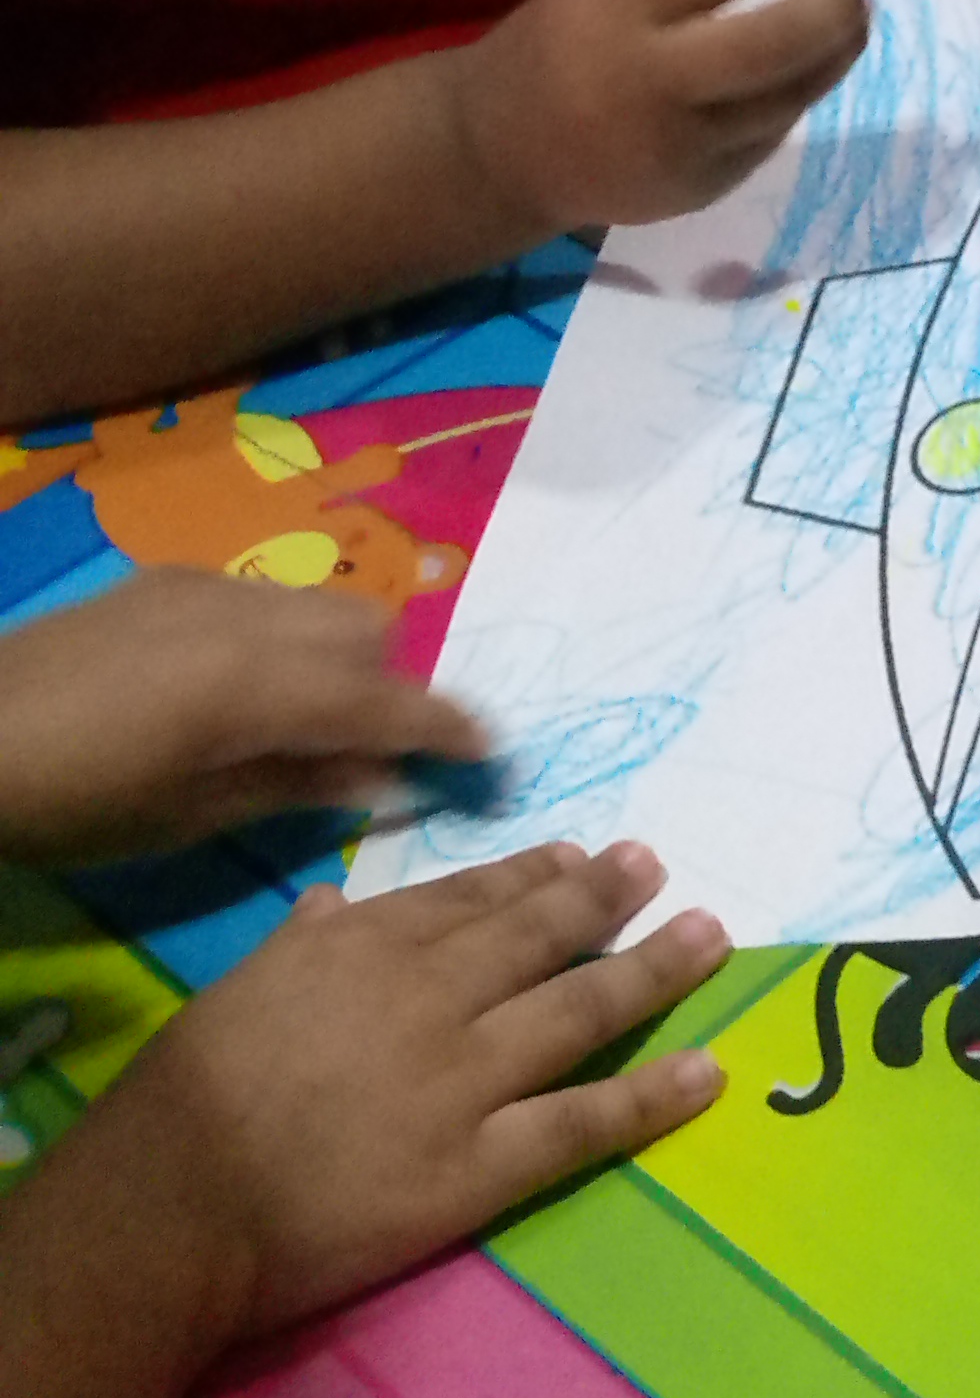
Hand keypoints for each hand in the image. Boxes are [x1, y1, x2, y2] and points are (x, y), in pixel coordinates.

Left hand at [0, 570, 490, 862]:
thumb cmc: (70, 803)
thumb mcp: (185, 817)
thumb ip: (295, 785)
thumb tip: (384, 777)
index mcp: (259, 687)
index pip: (390, 703)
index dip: (450, 731)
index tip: (493, 757)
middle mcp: (251, 617)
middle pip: (373, 632)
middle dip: (393, 686)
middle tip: (370, 753)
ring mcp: (208, 588)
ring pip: (324, 604)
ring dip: (344, 655)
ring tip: (304, 719)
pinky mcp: (168, 579)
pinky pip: (267, 597)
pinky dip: (287, 635)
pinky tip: (235, 687)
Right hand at [82, 839, 727, 1340]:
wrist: (167, 1209)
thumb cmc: (179, 1103)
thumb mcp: (235, 989)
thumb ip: (300, 944)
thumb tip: (333, 901)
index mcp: (361, 946)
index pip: (465, 898)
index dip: (530, 874)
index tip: (576, 853)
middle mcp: (428, 996)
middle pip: (537, 933)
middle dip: (604, 895)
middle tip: (655, 865)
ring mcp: (462, 1079)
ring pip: (578, 1009)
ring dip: (653, 968)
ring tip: (710, 935)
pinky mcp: (477, 1166)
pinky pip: (580, 1123)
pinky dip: (650, 1096)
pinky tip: (706, 1070)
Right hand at [444, 0, 879, 231]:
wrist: (501, 157)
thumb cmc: (560, 46)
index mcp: (625, 11)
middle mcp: (661, 84)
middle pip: (786, 39)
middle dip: (839, 3)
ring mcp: (689, 146)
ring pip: (798, 91)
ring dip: (833, 48)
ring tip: (833, 17)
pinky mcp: (708, 188)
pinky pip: (776, 128)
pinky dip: (795, 90)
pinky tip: (786, 69)